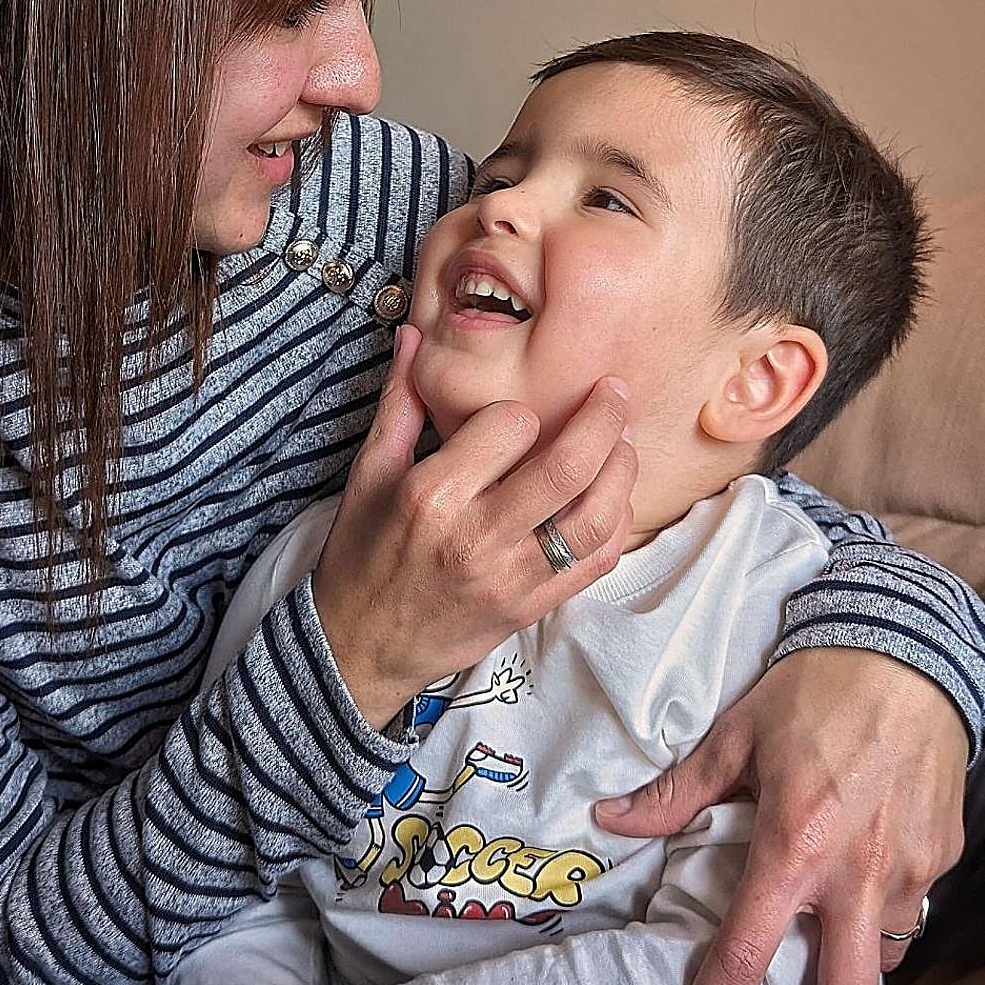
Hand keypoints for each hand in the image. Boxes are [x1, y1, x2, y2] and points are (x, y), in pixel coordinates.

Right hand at [313, 325, 637, 728]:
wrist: (360, 648)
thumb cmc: (362, 557)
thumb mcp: (369, 475)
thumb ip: (400, 404)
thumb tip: (413, 336)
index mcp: (432, 496)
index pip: (508, 427)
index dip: (521, 409)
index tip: (518, 413)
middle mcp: (476, 537)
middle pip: (567, 467)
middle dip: (604, 419)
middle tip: (614, 392)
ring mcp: (510, 578)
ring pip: (594, 518)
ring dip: (622, 471)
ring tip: (624, 441)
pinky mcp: (531, 607)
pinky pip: (595, 563)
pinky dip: (616, 524)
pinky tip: (613, 497)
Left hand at [595, 648, 967, 984]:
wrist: (905, 655)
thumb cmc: (813, 693)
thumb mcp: (734, 736)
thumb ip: (676, 794)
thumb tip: (612, 820)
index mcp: (793, 843)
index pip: (747, 952)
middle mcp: (856, 872)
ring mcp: (908, 870)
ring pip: (884, 960)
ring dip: (852, 974)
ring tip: (823, 965)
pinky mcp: (941, 857)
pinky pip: (911, 912)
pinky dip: (882, 921)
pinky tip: (859, 897)